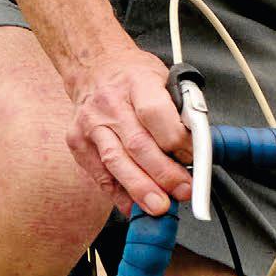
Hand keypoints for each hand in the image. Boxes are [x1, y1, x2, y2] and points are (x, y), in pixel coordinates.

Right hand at [66, 45, 192, 216]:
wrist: (93, 68)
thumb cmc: (133, 76)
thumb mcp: (163, 78)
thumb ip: (180, 110)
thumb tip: (198, 146)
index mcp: (136, 82)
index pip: (156, 114)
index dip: (177, 141)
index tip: (193, 157)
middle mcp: (110, 104)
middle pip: (137, 145)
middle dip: (163, 174)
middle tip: (183, 191)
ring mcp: (91, 125)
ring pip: (116, 162)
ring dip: (140, 189)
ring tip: (159, 206)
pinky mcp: (78, 143)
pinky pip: (100, 175)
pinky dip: (119, 194)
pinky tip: (134, 205)